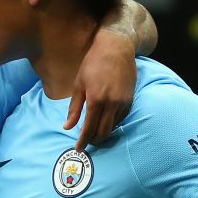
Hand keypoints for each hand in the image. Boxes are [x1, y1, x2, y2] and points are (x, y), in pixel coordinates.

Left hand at [65, 29, 135, 152]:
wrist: (116, 49)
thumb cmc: (93, 64)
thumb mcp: (79, 85)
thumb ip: (74, 108)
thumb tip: (67, 127)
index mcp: (96, 99)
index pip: (89, 128)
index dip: (83, 140)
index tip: (78, 148)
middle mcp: (112, 103)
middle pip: (103, 132)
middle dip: (94, 140)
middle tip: (86, 141)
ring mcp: (123, 102)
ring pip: (113, 127)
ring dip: (103, 132)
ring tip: (94, 132)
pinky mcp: (130, 100)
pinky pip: (120, 119)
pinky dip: (111, 124)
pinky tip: (104, 122)